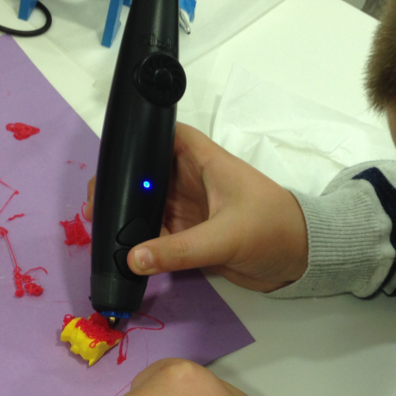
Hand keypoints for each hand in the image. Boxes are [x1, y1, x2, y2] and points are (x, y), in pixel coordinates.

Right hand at [85, 123, 307, 291]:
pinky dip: (139, 240)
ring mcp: (189, 208)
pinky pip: (156, 234)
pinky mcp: (189, 235)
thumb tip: (133, 258)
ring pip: (148, 204)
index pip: (167, 136)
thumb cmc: (273, 229)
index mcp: (204, 162)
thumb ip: (180, 249)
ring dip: (127, 213)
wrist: (301, 260)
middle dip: (122, 182)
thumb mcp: (226, 236)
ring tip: (96, 224)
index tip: (112, 155)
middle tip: (94, 202)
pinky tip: (117, 248)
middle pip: (148, 172)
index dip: (140, 138)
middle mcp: (191, 181)